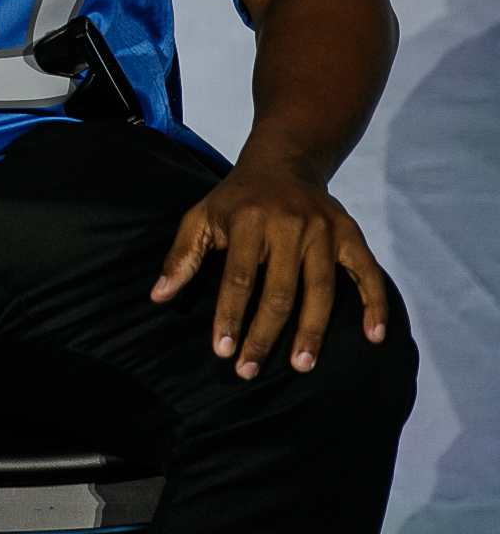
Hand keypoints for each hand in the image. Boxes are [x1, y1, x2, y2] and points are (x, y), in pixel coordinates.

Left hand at [151, 155, 391, 378]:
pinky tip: (374, 337)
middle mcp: (290, 225)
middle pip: (280, 291)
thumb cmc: (236, 199)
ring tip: (301, 366)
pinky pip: (368, 273)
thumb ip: (182, 256)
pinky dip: (375, 304)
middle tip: (250, 371)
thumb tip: (158, 296)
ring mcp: (324, 230)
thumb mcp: (201, 216)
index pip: (239, 278)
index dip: (230, 316)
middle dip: (264, 335)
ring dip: (311, 332)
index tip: (223, 351)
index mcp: (249, 221)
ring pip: (321, 290)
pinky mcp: (351, 235)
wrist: (283, 162)